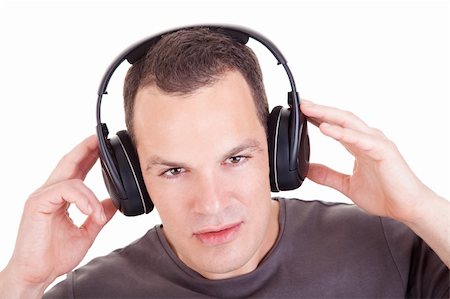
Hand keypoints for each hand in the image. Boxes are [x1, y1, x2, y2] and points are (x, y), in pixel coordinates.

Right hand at [0, 135, 116, 295]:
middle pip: (69, 163)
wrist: (37, 274)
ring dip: (91, 194)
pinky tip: (91, 212)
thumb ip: (98, 215)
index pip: (76, 170)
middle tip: (101, 138)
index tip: (103, 145)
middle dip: (86, 149)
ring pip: (72, 178)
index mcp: (60, 197)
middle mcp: (49, 192)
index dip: (89, 155)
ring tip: (99, 214)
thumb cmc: (54, 256)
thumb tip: (113, 202)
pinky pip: (66, 190)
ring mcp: (42, 196)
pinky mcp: (38, 203)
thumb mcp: (86, 232)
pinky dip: (83, 199)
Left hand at [301, 100, 433, 222]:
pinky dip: (341, 132)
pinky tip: (325, 128)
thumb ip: (328, 176)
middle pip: (340, 118)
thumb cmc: (385, 195)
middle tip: (300, 103)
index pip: (335, 126)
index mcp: (359, 145)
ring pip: (348, 122)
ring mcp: (375, 142)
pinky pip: (358, 139)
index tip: (300, 112)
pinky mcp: (382, 151)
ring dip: (327, 114)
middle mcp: (367, 139)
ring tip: (308, 109)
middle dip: (319, 110)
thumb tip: (307, 170)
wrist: (408, 208)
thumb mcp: (347, 185)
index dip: (318, 117)